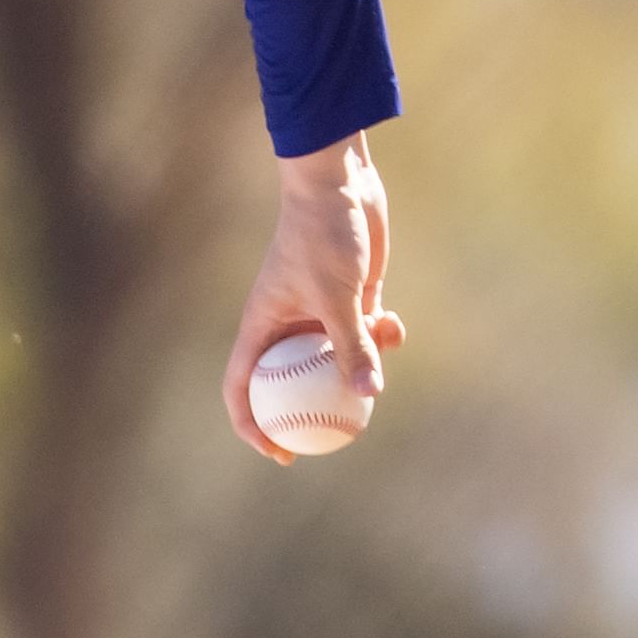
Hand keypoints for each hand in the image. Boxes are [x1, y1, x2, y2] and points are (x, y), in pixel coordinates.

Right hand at [222, 132, 403, 463]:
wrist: (340, 184)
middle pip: (290, 383)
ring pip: (336, 359)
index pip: (242, 387)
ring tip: (381, 352)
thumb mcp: (338, 297)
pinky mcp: (350, 297)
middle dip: (313, 411)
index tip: (281, 453)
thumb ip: (353, 346)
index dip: (253, 427)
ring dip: (361, 364)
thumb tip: (370, 395)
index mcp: (262, 326)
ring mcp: (318, 312)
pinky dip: (381, 335)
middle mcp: (286, 324)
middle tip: (339, 439)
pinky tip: (396, 326)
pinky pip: (365, 333)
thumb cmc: (323, 236)